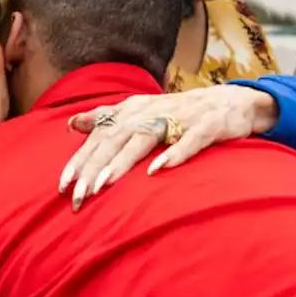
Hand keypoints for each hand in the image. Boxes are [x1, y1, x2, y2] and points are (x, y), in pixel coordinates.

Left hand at [60, 85, 279, 210]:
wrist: (232, 101)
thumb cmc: (180, 112)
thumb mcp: (140, 111)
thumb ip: (106, 117)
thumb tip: (70, 123)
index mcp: (134, 109)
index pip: (100, 135)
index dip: (81, 158)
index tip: (63, 184)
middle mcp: (151, 111)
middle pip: (115, 138)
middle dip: (94, 167)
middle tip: (77, 195)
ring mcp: (179, 117)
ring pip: (143, 139)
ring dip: (122, 162)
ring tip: (103, 185)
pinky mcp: (207, 126)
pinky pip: (188, 140)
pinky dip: (173, 153)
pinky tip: (157, 170)